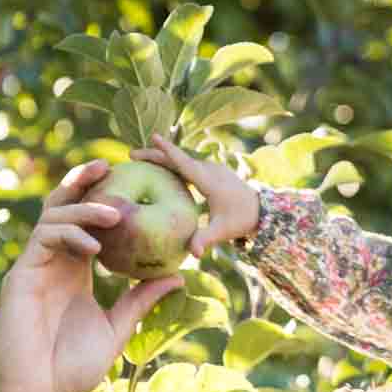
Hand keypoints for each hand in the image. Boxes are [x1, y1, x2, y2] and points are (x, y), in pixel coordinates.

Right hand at [0, 160, 181, 391]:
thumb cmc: (71, 369)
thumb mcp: (116, 329)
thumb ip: (140, 300)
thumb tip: (178, 277)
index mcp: (74, 270)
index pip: (88, 223)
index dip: (106, 198)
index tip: (136, 183)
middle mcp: (53, 262)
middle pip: (65, 207)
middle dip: (85, 182)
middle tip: (114, 164)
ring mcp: (34, 266)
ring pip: (54, 217)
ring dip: (84, 208)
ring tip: (116, 212)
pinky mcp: (21, 275)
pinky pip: (43, 239)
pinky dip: (69, 235)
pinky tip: (93, 247)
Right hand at [132, 134, 259, 254]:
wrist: (260, 210)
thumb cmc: (240, 220)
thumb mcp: (222, 231)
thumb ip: (205, 239)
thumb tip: (193, 254)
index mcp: (209, 181)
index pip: (185, 163)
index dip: (169, 152)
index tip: (154, 138)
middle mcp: (208, 170)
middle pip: (177, 159)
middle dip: (154, 155)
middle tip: (131, 155)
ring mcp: (209, 168)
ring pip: (181, 160)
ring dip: (160, 158)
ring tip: (137, 159)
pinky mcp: (208, 171)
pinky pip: (186, 165)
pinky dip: (170, 164)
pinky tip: (156, 168)